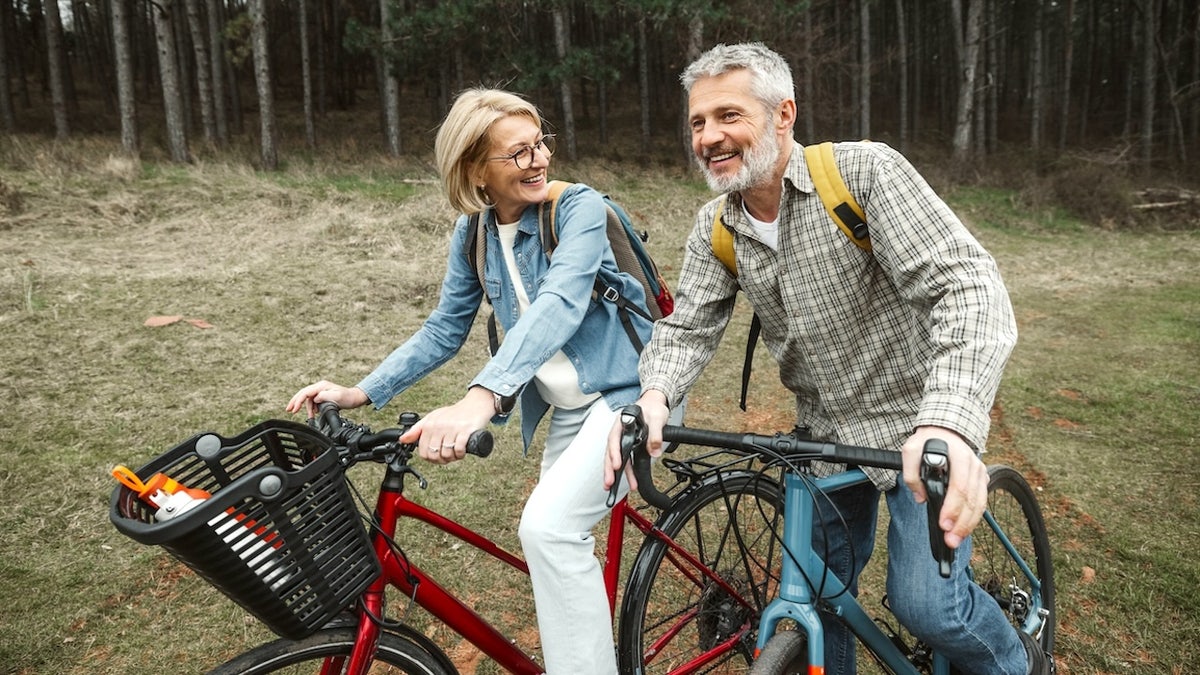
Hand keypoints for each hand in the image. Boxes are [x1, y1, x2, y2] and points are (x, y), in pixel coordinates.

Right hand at [285, 380, 368, 417]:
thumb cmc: (348, 397)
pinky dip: (311, 408)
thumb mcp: (336, 397)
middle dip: (295, 402)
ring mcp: (321, 391)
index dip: (298, 401)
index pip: (305, 393)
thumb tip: (315, 399)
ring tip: (306, 416)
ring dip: (305, 408)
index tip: (294, 409)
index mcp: (321, 386)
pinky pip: (313, 402)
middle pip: (303, 394)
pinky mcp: (322, 396)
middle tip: (288, 410)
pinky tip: (312, 414)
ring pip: (308, 399)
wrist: (355, 398)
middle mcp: (320, 387)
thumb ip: (324, 397)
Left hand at [400, 386, 494, 464]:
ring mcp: (452, 428)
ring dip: (452, 458)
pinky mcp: (465, 431)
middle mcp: (439, 426)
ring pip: (446, 454)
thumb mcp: (432, 418)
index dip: (430, 458)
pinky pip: (459, 449)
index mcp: (429, 424)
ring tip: (455, 454)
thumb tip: (403, 440)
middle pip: (434, 454)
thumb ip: (417, 430)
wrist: (474, 405)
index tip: (437, 457)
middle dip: (441, 460)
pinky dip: (460, 454)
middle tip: (447, 457)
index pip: (423, 451)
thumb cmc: (454, 413)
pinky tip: (462, 451)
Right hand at [604, 390, 669, 491]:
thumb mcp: (657, 418)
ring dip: (615, 473)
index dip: (614, 452)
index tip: (617, 464)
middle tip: (609, 482)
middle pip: (610, 452)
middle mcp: (619, 432)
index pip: (614, 439)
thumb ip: (655, 434)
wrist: (654, 403)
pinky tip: (627, 480)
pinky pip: (625, 460)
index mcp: (622, 422)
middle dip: (609, 468)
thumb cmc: (652, 407)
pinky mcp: (629, 446)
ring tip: (611, 487)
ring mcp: (623, 440)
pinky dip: (624, 471)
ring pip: (615, 458)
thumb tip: (655, 450)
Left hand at [902, 426, 988, 549]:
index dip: (952, 508)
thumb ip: (912, 474)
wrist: (944, 431)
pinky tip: (963, 530)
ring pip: (979, 504)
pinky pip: (981, 502)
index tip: (943, 524)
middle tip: (950, 540)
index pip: (959, 487)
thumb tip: (921, 497)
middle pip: (972, 500)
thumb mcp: (911, 451)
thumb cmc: (926, 442)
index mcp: (958, 456)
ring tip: (955, 540)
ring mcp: (980, 473)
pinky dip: (973, 518)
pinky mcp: (981, 480)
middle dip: (961, 523)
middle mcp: (974, 465)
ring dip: (968, 525)